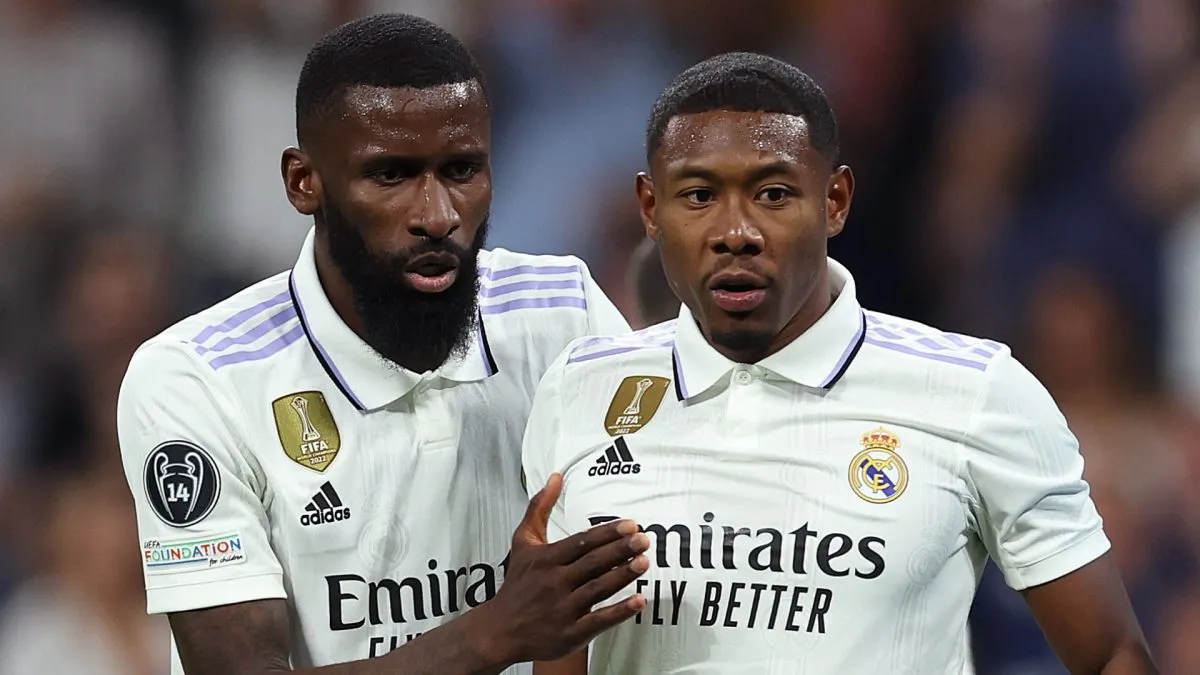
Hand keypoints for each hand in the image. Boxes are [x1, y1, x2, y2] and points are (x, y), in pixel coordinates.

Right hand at [478, 473, 648, 663]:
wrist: (500, 630)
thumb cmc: (518, 583)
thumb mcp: (523, 542)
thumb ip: (539, 507)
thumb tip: (556, 476)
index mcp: (546, 559)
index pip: (582, 542)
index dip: (607, 533)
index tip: (631, 525)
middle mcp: (555, 582)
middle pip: (592, 563)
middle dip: (620, 550)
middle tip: (644, 540)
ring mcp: (563, 609)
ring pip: (598, 588)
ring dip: (622, 575)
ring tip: (644, 562)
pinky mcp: (570, 633)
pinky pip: (598, 620)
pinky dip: (619, 611)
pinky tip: (639, 600)